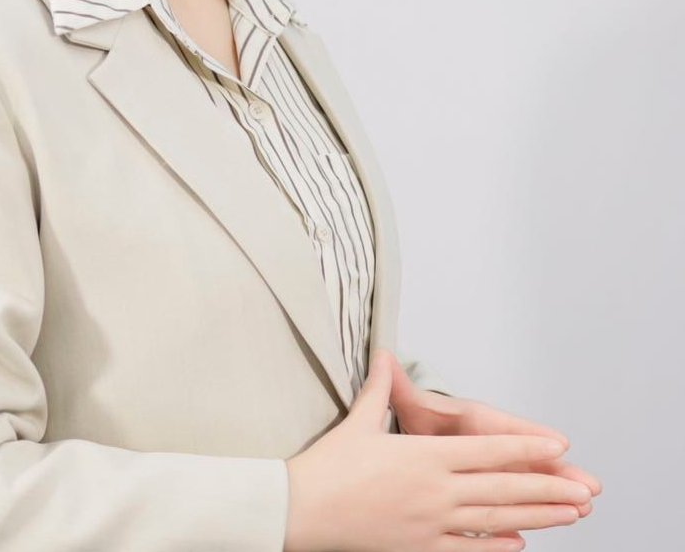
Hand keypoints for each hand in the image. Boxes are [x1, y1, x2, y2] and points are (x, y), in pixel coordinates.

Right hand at [282, 348, 591, 551]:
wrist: (302, 509)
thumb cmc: (328, 465)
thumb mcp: (358, 420)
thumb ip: (379, 387)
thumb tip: (383, 352)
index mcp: (424, 455)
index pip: (487, 451)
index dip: (526, 449)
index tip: (558, 447)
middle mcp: (435, 490)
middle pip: (502, 488)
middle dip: (546, 489)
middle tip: (583, 491)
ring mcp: (430, 523)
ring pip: (494, 520)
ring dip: (535, 518)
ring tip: (568, 516)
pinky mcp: (419, 548)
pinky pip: (468, 550)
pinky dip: (497, 549)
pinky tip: (521, 545)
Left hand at [389, 356, 602, 520]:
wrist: (413, 424)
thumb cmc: (416, 413)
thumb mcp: (407, 402)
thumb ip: (396, 386)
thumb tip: (383, 357)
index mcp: (468, 420)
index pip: (500, 427)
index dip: (527, 435)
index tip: (558, 443)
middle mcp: (484, 442)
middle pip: (524, 458)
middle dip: (555, 471)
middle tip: (588, 485)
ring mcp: (488, 464)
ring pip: (523, 480)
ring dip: (551, 492)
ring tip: (583, 507)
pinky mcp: (485, 483)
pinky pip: (508, 498)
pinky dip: (524, 512)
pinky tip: (539, 528)